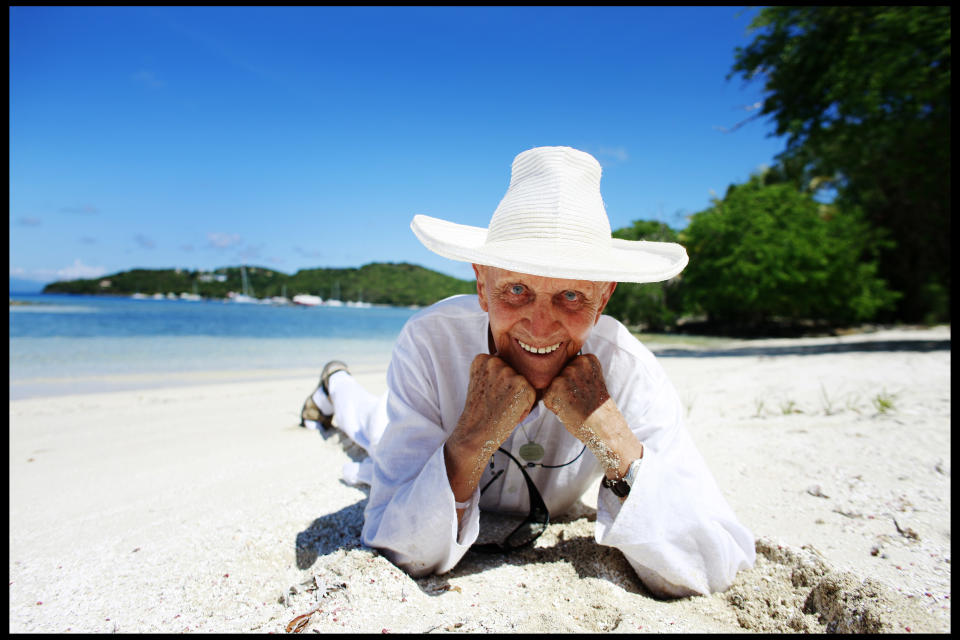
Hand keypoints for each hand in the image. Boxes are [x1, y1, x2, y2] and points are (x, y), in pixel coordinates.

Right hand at [445, 354, 535, 504]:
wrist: (476, 434)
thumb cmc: (481, 412)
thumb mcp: (482, 383)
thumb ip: (495, 371)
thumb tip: (524, 367)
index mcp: (483, 359)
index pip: (505, 365)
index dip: (500, 384)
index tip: (488, 394)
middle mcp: (495, 361)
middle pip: (516, 372)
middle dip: (511, 388)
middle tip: (496, 402)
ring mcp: (508, 372)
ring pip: (525, 383)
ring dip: (519, 397)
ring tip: (503, 407)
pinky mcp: (521, 384)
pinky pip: (533, 394)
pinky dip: (526, 406)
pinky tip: (509, 411)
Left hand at [541, 353, 609, 429]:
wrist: (602, 425)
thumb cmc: (597, 407)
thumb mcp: (592, 380)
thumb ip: (578, 371)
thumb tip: (554, 369)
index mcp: (587, 359)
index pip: (569, 366)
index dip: (574, 381)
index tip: (585, 390)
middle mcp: (575, 364)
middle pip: (560, 374)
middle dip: (564, 388)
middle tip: (580, 399)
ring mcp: (564, 375)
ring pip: (552, 386)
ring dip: (558, 396)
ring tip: (574, 404)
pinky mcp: (554, 389)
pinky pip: (547, 397)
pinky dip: (554, 406)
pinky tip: (568, 410)